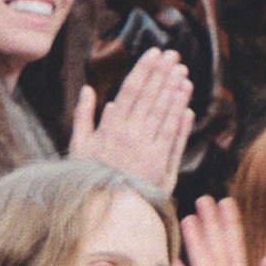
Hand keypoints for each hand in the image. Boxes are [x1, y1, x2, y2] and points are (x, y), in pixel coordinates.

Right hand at [68, 49, 191, 193]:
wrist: (105, 211)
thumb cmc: (89, 178)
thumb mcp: (79, 147)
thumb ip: (83, 116)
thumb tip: (87, 90)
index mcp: (110, 127)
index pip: (131, 90)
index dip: (145, 69)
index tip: (155, 53)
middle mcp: (131, 136)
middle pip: (151, 98)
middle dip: (164, 74)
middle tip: (175, 56)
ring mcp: (148, 151)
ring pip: (164, 115)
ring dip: (175, 93)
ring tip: (183, 74)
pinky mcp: (161, 166)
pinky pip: (173, 139)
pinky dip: (181, 122)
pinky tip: (187, 106)